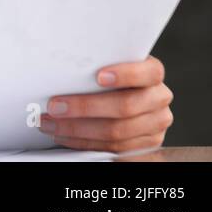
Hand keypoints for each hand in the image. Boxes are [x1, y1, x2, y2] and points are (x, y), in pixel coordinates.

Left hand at [39, 55, 172, 152]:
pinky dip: (84, 142)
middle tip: (55, 106)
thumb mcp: (106, 63)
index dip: (126, 75)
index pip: (149, 72)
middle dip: (85, 107)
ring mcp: (156, 123)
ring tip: (52, 123)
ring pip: (118, 132)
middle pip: (126, 106)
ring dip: (78, 129)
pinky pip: (115, 149)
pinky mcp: (147, 144)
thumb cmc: (107, 74)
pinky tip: (65, 135)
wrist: (122, 94)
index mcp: (152, 73)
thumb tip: (60, 68)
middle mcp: (159, 98)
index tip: (98, 77)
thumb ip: (95, 64)